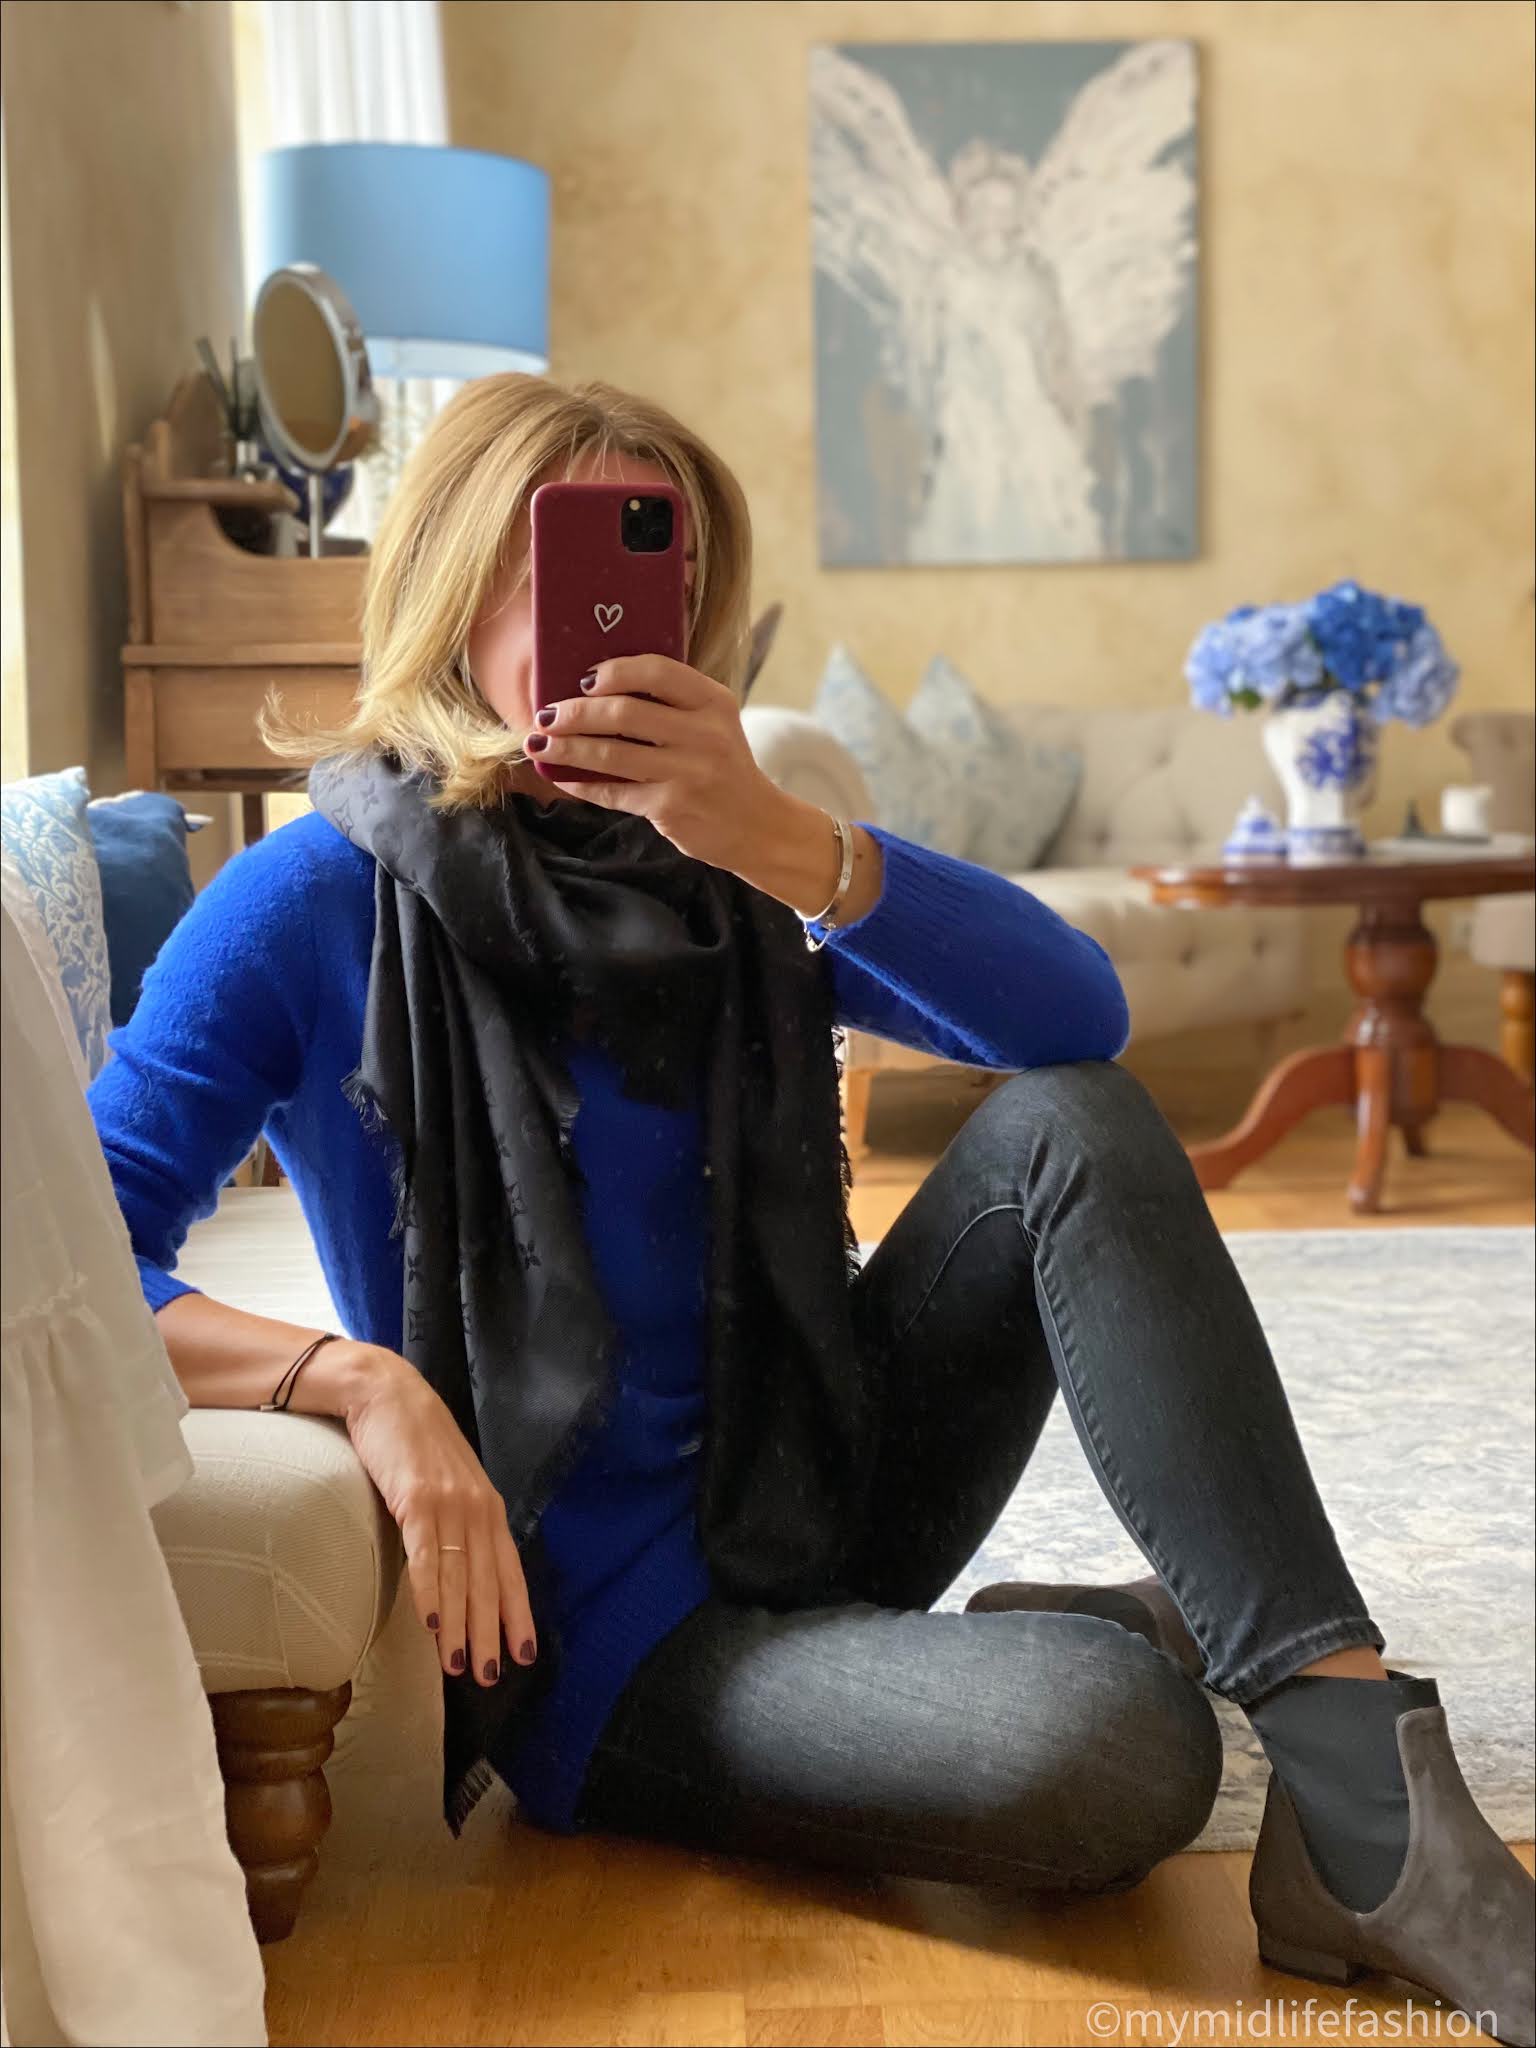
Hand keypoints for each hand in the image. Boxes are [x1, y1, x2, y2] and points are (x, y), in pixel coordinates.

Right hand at [341, 1349, 534, 1685]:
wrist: (386, 1394)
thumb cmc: (415, 1443)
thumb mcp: (449, 1484)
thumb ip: (460, 1521)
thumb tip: (462, 1569)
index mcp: (488, 1507)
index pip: (510, 1570)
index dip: (518, 1614)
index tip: (524, 1654)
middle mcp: (476, 1508)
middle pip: (488, 1582)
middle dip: (491, 1633)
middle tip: (490, 1676)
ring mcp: (448, 1503)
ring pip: (459, 1577)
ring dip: (460, 1627)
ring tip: (460, 1667)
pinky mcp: (416, 1499)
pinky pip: (426, 1556)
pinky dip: (430, 1594)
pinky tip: (432, 1626)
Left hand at [525, 654, 782, 869]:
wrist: (758, 826)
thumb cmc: (723, 769)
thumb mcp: (713, 725)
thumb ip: (669, 706)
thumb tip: (594, 692)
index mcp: (712, 701)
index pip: (656, 671)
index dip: (613, 672)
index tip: (583, 680)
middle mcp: (704, 733)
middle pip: (623, 713)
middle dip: (575, 713)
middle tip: (547, 715)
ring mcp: (688, 771)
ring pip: (610, 754)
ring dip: (566, 748)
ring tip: (540, 744)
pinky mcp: (671, 806)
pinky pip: (613, 791)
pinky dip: (582, 784)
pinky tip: (563, 777)